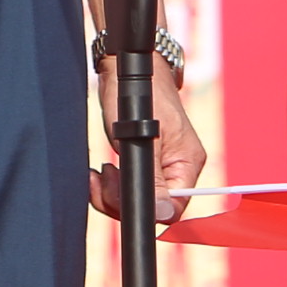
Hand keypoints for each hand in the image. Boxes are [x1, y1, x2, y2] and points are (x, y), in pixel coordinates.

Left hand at [87, 64, 208, 218]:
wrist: (128, 71)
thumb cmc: (140, 94)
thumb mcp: (141, 139)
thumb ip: (153, 179)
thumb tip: (162, 215)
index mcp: (188, 164)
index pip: (173, 208)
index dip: (144, 210)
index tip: (117, 195)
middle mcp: (178, 170)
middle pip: (152, 208)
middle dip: (120, 199)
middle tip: (102, 177)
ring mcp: (161, 167)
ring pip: (137, 200)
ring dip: (112, 193)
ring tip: (99, 174)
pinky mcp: (143, 164)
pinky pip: (129, 187)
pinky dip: (111, 185)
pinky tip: (99, 174)